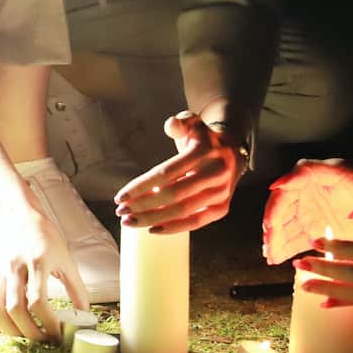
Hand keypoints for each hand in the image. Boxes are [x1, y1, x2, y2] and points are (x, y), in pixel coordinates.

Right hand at [0, 201, 89, 342]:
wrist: (15, 214)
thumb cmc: (44, 235)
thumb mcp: (65, 257)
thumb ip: (76, 287)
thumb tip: (85, 314)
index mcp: (38, 261)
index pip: (38, 301)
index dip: (48, 323)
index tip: (59, 334)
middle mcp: (15, 266)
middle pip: (16, 309)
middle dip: (31, 332)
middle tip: (45, 341)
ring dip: (12, 329)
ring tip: (28, 336)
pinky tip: (13, 324)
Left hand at [112, 109, 247, 234]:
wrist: (232, 151)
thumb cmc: (202, 139)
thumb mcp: (192, 123)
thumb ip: (179, 122)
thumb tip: (171, 124)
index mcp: (203, 151)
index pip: (166, 173)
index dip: (141, 186)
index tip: (120, 197)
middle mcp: (215, 172)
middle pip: (173, 195)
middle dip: (143, 206)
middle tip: (121, 212)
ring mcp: (221, 192)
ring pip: (183, 211)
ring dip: (153, 219)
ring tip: (130, 222)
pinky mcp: (223, 208)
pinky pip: (197, 222)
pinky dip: (174, 228)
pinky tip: (153, 229)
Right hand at [263, 159, 352, 264]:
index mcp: (335, 174)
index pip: (305, 172)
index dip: (289, 180)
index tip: (277, 190)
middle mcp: (318, 189)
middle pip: (288, 198)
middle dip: (275, 217)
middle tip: (269, 236)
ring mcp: (314, 209)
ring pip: (287, 220)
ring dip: (276, 235)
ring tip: (270, 253)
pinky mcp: (315, 229)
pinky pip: (294, 237)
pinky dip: (284, 247)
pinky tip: (276, 259)